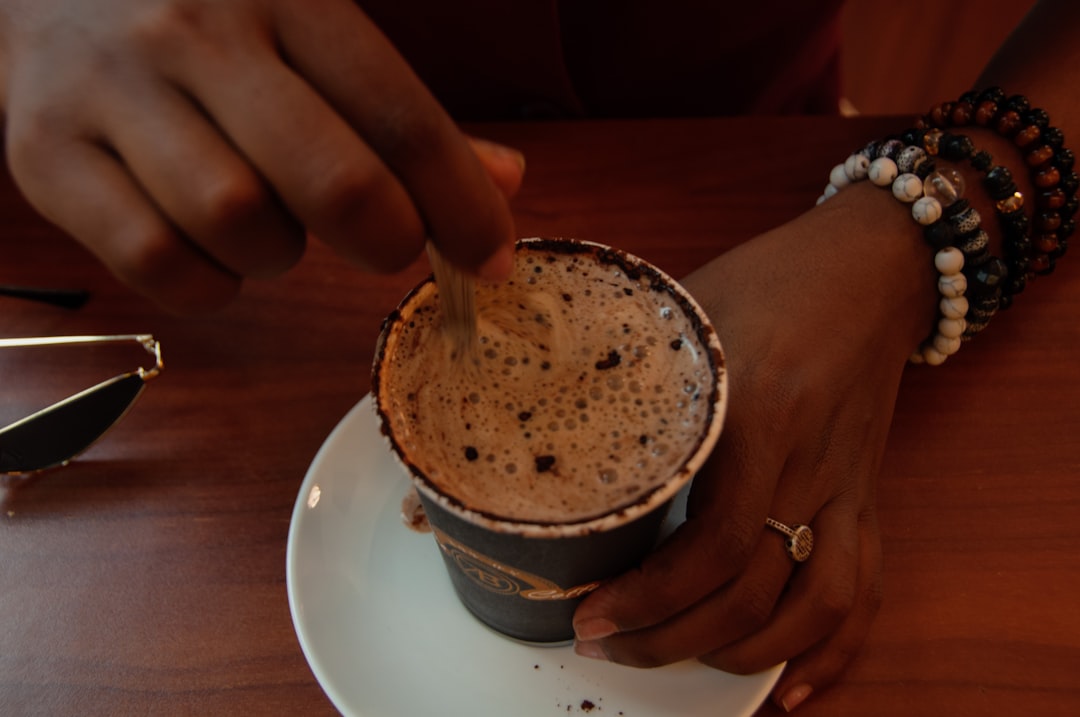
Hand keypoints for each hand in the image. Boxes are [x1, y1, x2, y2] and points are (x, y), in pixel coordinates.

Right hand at [0, 0, 521, 311]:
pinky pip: (157, 262)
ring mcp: (112, 93)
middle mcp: (194, 35)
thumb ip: (399, 111)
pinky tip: (210, 246)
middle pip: (333, 183)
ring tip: (270, 223)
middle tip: (388, 245)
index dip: (463, 206)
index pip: (402, 117)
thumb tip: (503, 180)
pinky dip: (205, 281)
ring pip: (241, 226)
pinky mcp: (45, 154)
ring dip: (280, 256)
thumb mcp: (308, 28)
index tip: (491, 257)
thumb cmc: (204, 14)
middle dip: (387, 239)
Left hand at [572, 186, 937, 709]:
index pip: (710, 547)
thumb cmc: (770, 277)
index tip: (590, 615)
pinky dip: (834, 649)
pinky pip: (867, 587)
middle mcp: (805, 465)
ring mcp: (844, 486)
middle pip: (753, 594)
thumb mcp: (683, 309)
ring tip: (683, 659)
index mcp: (753, 416)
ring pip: (816, 606)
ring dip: (746, 654)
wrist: (870, 265)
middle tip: (610, 644)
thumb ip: (625, 364)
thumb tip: (539, 401)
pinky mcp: (865, 493)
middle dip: (672, 639)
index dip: (648, 600)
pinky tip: (789, 683)